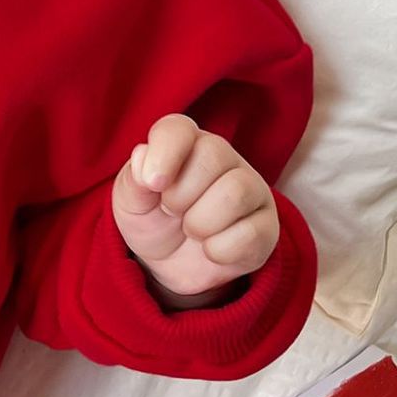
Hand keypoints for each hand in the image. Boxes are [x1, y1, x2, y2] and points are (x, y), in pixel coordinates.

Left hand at [112, 113, 278, 305]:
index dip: (165, 153)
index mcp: (186, 143)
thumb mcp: (130, 203)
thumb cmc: (152, 221)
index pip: (179, 128)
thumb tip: (143, 157)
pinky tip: (211, 249)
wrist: (171, 267)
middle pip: (213, 154)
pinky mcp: (266, 226)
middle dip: (181, 194)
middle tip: (172, 211)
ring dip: (201, 222)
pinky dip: (219, 250)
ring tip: (192, 230)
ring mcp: (251, 190)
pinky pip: (251, 233)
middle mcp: (224, 158)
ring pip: (236, 191)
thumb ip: (133, 180)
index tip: (153, 184)